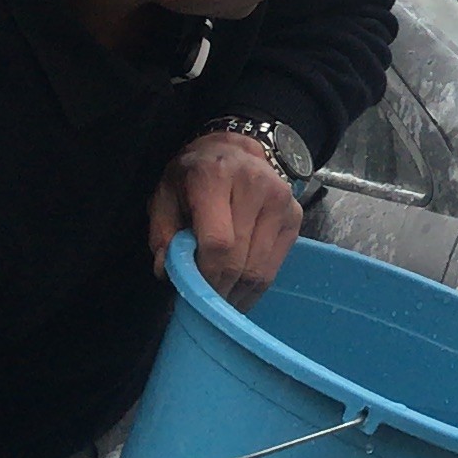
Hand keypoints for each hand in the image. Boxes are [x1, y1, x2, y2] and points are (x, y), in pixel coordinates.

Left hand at [151, 129, 300, 309]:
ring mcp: (281, 201)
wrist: (232, 150)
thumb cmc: (193, 176)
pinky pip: (275, 266)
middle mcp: (255, 185)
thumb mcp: (164, 195)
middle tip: (205, 306)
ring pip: (260, 269)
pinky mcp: (295, 216)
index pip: (218, 242)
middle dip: (220, 290)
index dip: (206, 274)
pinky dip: (255, 286)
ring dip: (238, 293)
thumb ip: (161, 232)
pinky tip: (239, 291)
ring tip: (221, 302)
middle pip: (241, 259)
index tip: (193, 292)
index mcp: (215, 177)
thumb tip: (166, 271)